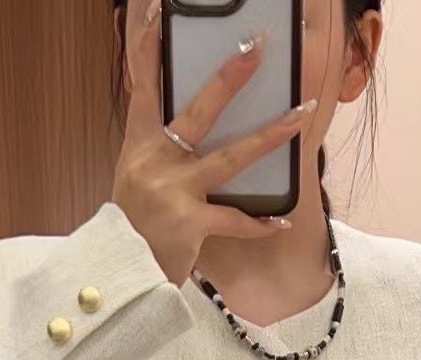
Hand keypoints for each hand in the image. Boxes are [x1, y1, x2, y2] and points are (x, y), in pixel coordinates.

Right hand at [113, 3, 312, 290]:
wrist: (120, 272)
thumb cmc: (132, 223)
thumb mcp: (134, 177)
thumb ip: (158, 150)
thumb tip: (189, 127)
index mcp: (139, 144)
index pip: (144, 85)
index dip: (150, 48)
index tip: (159, 14)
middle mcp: (156, 161)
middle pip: (199, 111)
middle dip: (229, 78)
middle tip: (256, 50)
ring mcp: (174, 191)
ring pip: (231, 157)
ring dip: (269, 136)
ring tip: (300, 117)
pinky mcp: (190, 223)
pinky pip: (234, 220)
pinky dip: (258, 224)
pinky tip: (281, 220)